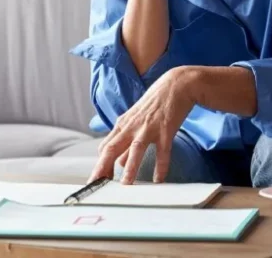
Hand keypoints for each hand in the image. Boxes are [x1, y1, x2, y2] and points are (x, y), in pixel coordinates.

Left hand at [88, 67, 197, 184]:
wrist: (176, 85)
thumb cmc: (155, 103)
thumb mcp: (136, 121)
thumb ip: (126, 142)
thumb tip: (119, 162)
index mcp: (123, 124)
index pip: (105, 147)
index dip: (99, 164)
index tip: (95, 180)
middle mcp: (132, 126)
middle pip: (112, 148)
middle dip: (103, 167)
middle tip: (96, 184)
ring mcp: (148, 128)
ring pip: (135, 150)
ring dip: (130, 168)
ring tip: (126, 185)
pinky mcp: (165, 129)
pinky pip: (162, 151)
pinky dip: (160, 166)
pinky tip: (158, 179)